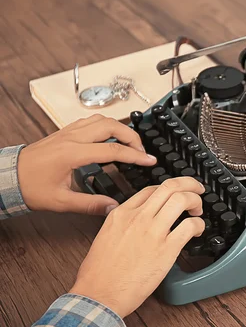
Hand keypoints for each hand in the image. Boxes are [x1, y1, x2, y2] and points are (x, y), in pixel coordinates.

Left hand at [18, 114, 156, 215]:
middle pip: (111, 126)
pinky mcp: (65, 132)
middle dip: (132, 137)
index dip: (135, 156)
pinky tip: (110, 136)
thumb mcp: (61, 201)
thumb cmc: (30, 187)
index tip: (149, 160)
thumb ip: (90, 204)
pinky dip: (107, 125)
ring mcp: (68, 132)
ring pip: (102, 119)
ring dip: (120, 128)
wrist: (8, 176)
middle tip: (142, 151)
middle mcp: (72, 138)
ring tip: (130, 143)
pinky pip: (91, 121)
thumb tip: (113, 207)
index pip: (112, 150)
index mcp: (72, 154)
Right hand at [70, 177, 205, 317]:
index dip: (168, 189)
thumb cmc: (98, 274)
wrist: (98, 295)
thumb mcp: (104, 236)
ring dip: (195, 201)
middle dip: (189, 184)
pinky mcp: (166, 249)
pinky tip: (197, 231)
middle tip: (197, 191)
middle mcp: (138, 217)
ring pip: (182, 199)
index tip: (176, 194)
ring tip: (197, 211)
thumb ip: (122, 224)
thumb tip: (136, 222)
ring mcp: (153, 231)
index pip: (151, 189)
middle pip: (170, 186)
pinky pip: (190, 226)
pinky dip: (199, 225)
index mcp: (121, 214)